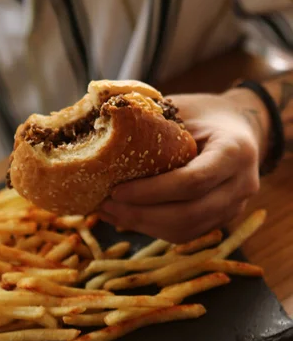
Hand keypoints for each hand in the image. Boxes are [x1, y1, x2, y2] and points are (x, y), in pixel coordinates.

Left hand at [99, 90, 268, 242]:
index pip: (192, 181)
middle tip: (106, 205)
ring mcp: (234, 207)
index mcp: (234, 151)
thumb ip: (152, 120)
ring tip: (110, 212)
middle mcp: (241, 185)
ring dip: (143, 226)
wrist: (239, 128)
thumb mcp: (183, 108)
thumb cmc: (205, 113)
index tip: (117, 190)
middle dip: (142, 214)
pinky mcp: (221, 220)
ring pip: (186, 230)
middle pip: (189, 214)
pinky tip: (125, 217)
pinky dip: (152, 228)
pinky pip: (186, 233)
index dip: (151, 191)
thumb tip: (99, 125)